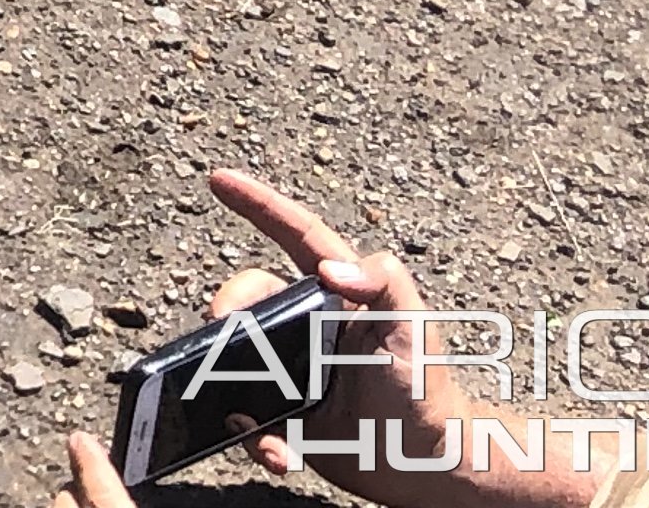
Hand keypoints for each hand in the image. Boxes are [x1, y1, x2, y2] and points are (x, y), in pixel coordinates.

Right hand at [185, 169, 593, 507]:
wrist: (428, 467)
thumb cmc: (429, 391)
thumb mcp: (415, 327)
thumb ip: (384, 281)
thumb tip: (327, 269)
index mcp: (339, 295)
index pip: (297, 236)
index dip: (259, 205)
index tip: (219, 180)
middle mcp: (310, 326)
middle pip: (251, 296)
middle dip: (228, 303)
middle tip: (220, 324)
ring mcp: (293, 369)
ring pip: (237, 352)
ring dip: (229, 372)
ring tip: (243, 399)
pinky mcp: (286, 414)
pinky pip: (248, 414)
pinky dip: (252, 433)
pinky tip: (274, 449)